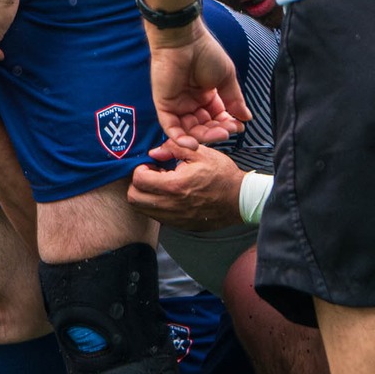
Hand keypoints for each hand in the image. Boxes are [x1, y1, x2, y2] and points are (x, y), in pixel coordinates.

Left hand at [127, 138, 243, 229]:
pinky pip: (158, 217)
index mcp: (175, 185)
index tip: (151, 165)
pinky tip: (170, 195)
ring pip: (143, 210)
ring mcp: (175, 218)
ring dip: (146, 196)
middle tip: (151, 175)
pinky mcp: (181, 225)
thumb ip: (173, 148)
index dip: (140, 169)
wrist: (241, 199)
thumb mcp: (200, 153)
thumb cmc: (222, 175)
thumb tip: (154, 152)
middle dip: (137, 185)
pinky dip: (157, 206)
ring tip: (161, 185)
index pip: (138, 180)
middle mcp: (171, 205)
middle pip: (134, 199)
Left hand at [146, 20, 250, 147]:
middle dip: (216, 132)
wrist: (184, 40)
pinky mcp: (163, 105)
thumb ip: (234, 100)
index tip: (238, 126)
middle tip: (228, 131)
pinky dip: (180, 139)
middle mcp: (191, 102)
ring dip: (203, 137)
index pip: (216, 118)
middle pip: (204, 127)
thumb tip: (246, 118)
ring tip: (218, 135)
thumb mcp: (226, 78)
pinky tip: (194, 143)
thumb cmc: (206, 53)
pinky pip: (171, 128)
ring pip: (189, 131)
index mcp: (206, 95)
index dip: (226, 124)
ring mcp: (177, 104)